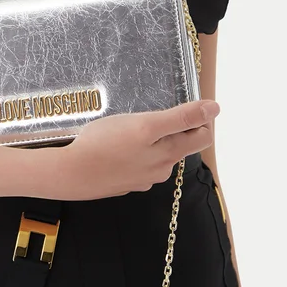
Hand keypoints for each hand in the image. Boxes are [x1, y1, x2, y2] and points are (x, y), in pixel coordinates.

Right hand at [47, 99, 219, 200]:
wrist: (71, 173)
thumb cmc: (105, 144)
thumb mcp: (146, 125)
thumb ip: (182, 118)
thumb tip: (215, 109)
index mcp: (169, 153)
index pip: (202, 136)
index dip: (200, 118)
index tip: (185, 103)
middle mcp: (161, 169)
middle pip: (180, 144)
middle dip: (175, 128)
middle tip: (155, 112)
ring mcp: (143, 178)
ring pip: (159, 153)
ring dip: (154, 139)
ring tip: (133, 126)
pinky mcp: (127, 182)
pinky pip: (141, 163)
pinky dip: (137, 152)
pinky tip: (119, 144)